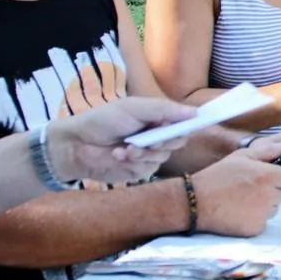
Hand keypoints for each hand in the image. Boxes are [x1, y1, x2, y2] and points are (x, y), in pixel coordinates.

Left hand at [46, 96, 194, 183]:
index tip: (204, 120)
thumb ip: (164, 109)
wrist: (76, 145)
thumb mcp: (134, 108)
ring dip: (144, 152)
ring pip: (163, 156)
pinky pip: (148, 169)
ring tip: (125, 147)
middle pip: (177, 140)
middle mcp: (156, 136)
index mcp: (156, 118)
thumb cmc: (103, 120)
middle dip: (164, 140)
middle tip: (150, 139)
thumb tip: (195, 112)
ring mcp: (148, 155)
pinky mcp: (138, 171)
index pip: (183, 121)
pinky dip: (133, 162)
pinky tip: (118, 155)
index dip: (192, 121)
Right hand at [191, 149, 280, 236]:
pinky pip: (264, 221)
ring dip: (266, 203)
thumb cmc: (219, 175)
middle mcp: (268, 197)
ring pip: (275, 207)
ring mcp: (262, 215)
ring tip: (244, 197)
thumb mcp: (243, 156)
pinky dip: (256, 216)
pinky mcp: (255, 229)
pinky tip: (240, 210)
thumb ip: (271, 150)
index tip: (270, 174)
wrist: (196, 201)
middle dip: (273, 188)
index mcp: (267, 176)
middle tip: (252, 185)